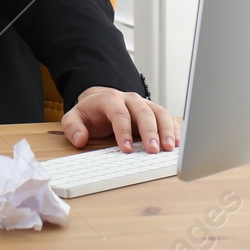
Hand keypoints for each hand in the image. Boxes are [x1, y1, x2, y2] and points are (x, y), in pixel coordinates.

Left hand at [60, 86, 179, 152]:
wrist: (100, 102)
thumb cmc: (90, 113)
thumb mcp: (74, 118)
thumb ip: (73, 127)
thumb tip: (80, 139)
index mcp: (110, 99)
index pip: (119, 113)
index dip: (124, 131)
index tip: (127, 149)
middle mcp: (130, 99)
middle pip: (143, 112)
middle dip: (149, 131)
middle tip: (153, 150)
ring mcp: (144, 104)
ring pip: (159, 112)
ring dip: (166, 130)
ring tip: (169, 148)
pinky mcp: (153, 112)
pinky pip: (167, 117)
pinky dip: (174, 129)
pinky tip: (176, 143)